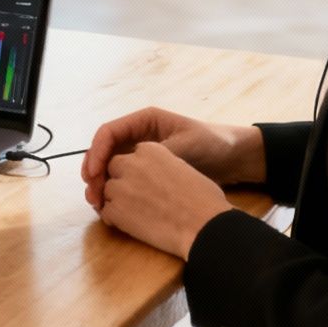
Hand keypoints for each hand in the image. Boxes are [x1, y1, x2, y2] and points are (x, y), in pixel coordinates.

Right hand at [82, 106, 263, 210]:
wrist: (236, 158)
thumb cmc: (213, 144)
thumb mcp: (186, 146)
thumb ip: (159, 155)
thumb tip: (132, 168)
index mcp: (144, 121)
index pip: (108, 133)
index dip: (96, 152)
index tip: (93, 173)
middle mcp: (138, 136)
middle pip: (104, 151)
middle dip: (93, 171)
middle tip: (91, 193)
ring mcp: (141, 154)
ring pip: (111, 167)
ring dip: (101, 183)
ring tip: (97, 203)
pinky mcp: (148, 171)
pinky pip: (124, 178)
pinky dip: (115, 190)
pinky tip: (112, 205)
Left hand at [96, 140, 235, 258]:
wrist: (204, 227)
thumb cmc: (203, 201)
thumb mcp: (184, 168)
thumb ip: (162, 165)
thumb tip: (154, 175)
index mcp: (150, 150)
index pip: (131, 156)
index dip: (138, 171)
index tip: (149, 183)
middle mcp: (131, 163)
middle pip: (114, 169)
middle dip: (123, 182)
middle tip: (140, 198)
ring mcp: (120, 187)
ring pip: (107, 190)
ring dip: (118, 201)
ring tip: (140, 214)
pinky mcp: (115, 210)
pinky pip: (106, 212)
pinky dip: (115, 219)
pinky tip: (133, 225)